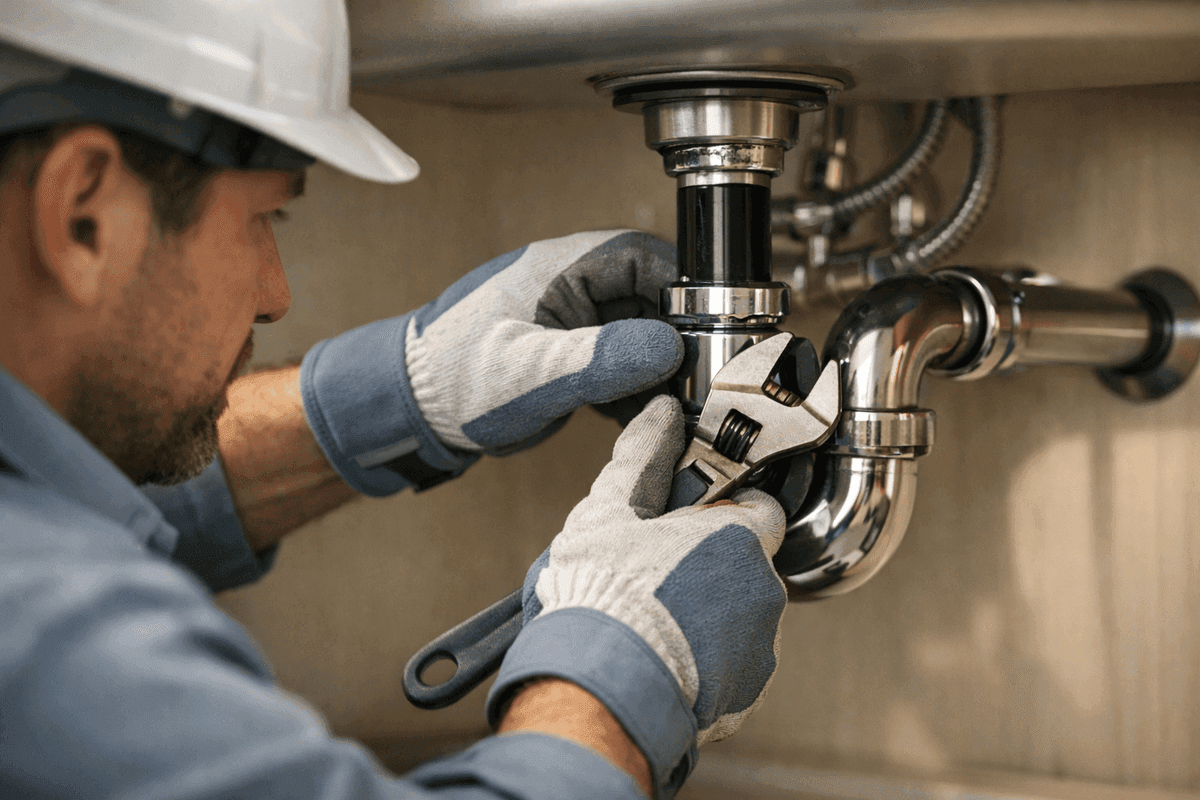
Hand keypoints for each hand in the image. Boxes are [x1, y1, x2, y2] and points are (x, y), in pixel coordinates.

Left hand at [406, 229, 681, 452]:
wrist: (414, 413)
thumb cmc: (455, 381)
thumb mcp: (533, 372)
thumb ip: (602, 359)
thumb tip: (669, 346)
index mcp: (561, 268)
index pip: (643, 257)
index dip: (683, 292)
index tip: (711, 330)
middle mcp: (570, 287)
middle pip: (649, 298)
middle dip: (676, 338)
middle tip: (695, 379)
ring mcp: (569, 322)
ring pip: (637, 335)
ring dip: (657, 370)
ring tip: (671, 406)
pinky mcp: (567, 355)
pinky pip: (616, 363)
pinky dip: (633, 390)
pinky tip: (639, 417)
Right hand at [486, 395, 787, 797]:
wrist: (597, 687)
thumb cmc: (601, 599)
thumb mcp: (608, 511)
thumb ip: (642, 458)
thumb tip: (659, 415)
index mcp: (737, 538)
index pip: (761, 509)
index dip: (726, 512)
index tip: (694, 523)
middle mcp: (762, 591)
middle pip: (748, 566)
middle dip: (712, 568)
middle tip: (660, 576)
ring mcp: (760, 646)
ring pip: (743, 618)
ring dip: (711, 617)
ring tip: (655, 623)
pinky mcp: (748, 693)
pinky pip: (735, 668)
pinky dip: (708, 664)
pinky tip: (665, 658)